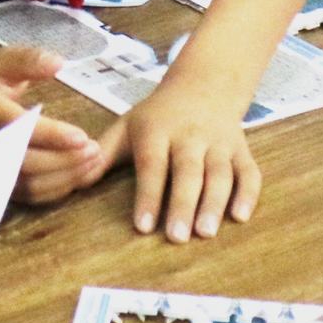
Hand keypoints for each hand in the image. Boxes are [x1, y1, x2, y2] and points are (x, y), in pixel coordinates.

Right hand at [0, 44, 106, 204]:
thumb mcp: (2, 62)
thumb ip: (27, 60)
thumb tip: (57, 63)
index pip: (14, 124)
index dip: (50, 134)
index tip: (82, 136)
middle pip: (22, 161)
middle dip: (63, 159)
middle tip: (95, 150)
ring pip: (27, 183)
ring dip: (64, 176)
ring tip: (93, 161)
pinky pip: (28, 195)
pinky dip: (56, 188)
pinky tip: (78, 174)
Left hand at [99, 73, 259, 239]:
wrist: (204, 85)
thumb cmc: (157, 116)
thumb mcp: (126, 127)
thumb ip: (102, 154)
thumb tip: (74, 181)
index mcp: (157, 129)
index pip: (152, 164)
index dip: (148, 195)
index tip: (143, 226)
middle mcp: (190, 134)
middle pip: (188, 170)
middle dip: (183, 204)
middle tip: (177, 237)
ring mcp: (219, 141)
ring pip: (220, 173)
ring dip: (214, 203)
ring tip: (206, 232)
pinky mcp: (241, 149)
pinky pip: (249, 171)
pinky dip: (248, 193)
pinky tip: (241, 216)